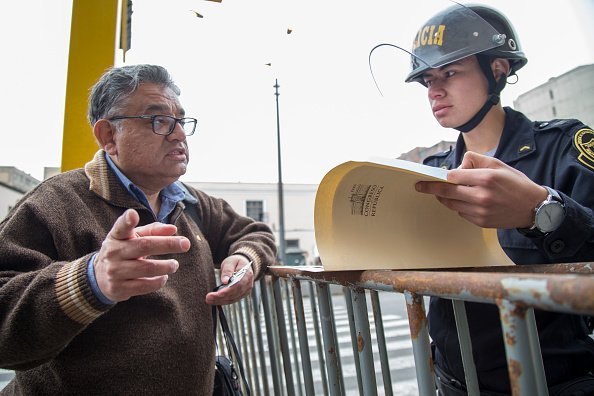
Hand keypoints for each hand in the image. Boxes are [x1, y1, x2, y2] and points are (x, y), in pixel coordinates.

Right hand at [94, 209, 190, 301]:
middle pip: (144, 246)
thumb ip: (154, 231)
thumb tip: (173, 229)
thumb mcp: (134, 237)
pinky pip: (144, 285)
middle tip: (185, 244)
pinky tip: (163, 277)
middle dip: (167, 244)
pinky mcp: (118, 288)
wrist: (100, 277)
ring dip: (166, 266)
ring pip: (147, 268)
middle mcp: (113, 252)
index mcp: (117, 236)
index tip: (133, 214)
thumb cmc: (125, 251)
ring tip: (174, 265)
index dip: (127, 221)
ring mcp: (114, 271)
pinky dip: (158, 281)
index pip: (121, 227)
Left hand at [205, 255, 253, 304]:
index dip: (228, 291)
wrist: (243, 264)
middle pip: (235, 294)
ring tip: (209, 300)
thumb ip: (228, 270)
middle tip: (208, 298)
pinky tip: (215, 300)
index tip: (218, 294)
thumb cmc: (236, 262)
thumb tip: (225, 281)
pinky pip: (232, 300)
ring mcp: (246, 290)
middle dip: (221, 297)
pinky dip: (223, 301)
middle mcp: (248, 284)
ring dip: (220, 301)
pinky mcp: (242, 294)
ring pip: (233, 299)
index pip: (238, 285)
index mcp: (247, 274)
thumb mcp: (230, 262)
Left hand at [415, 151, 547, 228]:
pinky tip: (464, 201)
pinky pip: (461, 213)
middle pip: (447, 192)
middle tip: (419, 186)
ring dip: (444, 198)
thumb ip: (476, 161)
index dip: (443, 176)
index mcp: (486, 178)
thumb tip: (458, 166)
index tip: (431, 176)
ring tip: (440, 192)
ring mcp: (480, 211)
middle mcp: (481, 195)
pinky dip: (459, 206)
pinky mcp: (481, 221)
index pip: (453, 177)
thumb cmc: (515, 183)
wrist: (533, 208)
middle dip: (431, 188)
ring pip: (452, 204)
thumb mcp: (498, 164)